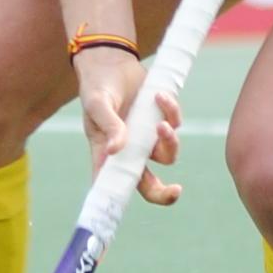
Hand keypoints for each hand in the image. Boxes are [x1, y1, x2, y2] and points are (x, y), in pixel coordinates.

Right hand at [78, 50, 183, 205]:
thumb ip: (109, 125)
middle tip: (176, 190)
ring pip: (167, 154)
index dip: (119, 201)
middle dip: (163, 192)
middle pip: (149, 183)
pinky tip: (159, 95)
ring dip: (169, 142)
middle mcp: (129, 151)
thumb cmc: (96, 87)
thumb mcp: (98, 104)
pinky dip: (171, 112)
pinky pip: (175, 124)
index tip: (129, 210)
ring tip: (161, 123)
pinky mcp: (160, 119)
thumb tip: (118, 149)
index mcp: (107, 154)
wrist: (110, 61)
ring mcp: (147, 137)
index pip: (113, 185)